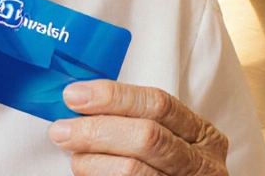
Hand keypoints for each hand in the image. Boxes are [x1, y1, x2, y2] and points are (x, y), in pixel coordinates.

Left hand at [49, 81, 227, 175]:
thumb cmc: (170, 169)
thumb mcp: (171, 142)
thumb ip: (135, 122)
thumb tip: (82, 104)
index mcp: (202, 135)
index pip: (157, 104)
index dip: (113, 96)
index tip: (75, 96)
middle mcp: (202, 163)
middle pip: (146, 136)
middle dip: (97, 130)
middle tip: (62, 131)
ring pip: (134, 170)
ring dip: (93, 162)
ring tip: (75, 160)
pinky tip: (88, 175)